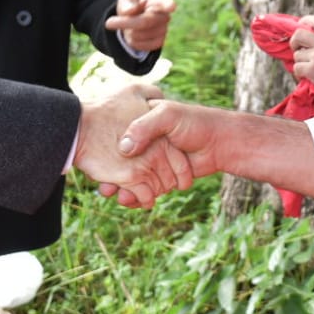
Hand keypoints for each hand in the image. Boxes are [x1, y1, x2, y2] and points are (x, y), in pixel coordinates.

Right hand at [103, 100, 230, 206]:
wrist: (220, 143)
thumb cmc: (194, 123)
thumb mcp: (167, 115)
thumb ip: (145, 127)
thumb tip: (124, 148)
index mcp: (141, 128)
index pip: (114, 142)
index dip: (103, 152)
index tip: (94, 159)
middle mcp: (143, 147)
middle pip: (117, 164)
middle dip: (108, 175)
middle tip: (102, 182)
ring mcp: (151, 164)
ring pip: (127, 180)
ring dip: (118, 188)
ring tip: (110, 191)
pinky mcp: (160, 179)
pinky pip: (142, 191)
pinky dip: (134, 197)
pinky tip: (126, 198)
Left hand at [105, 0, 175, 52]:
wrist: (133, 20)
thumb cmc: (131, 5)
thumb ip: (127, 2)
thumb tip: (131, 11)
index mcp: (158, 1)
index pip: (166, 3)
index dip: (168, 5)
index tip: (171, 6)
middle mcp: (164, 16)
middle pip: (144, 22)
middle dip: (125, 23)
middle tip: (108, 22)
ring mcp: (164, 30)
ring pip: (139, 35)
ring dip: (128, 32)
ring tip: (129, 26)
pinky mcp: (159, 42)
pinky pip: (141, 46)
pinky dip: (132, 42)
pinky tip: (133, 35)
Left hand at [289, 15, 313, 99]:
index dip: (306, 20)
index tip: (300, 23)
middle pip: (299, 35)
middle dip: (294, 41)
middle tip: (297, 48)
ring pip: (297, 55)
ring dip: (301, 61)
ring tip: (309, 67)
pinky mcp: (312, 71)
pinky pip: (297, 68)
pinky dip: (299, 73)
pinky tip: (306, 76)